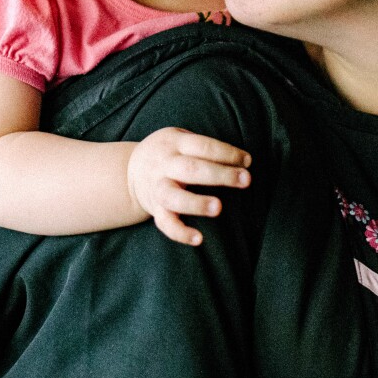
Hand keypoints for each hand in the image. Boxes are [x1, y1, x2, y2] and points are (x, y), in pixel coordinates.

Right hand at [127, 127, 251, 245]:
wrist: (130, 171)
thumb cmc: (169, 153)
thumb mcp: (180, 138)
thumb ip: (204, 147)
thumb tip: (242, 161)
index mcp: (175, 143)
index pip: (203, 146)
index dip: (227, 153)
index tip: (247, 161)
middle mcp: (165, 165)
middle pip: (191, 168)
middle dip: (220, 174)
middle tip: (246, 180)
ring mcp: (158, 188)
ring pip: (174, 197)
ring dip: (196, 203)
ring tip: (218, 207)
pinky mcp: (155, 209)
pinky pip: (165, 223)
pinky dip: (180, 232)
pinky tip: (199, 238)